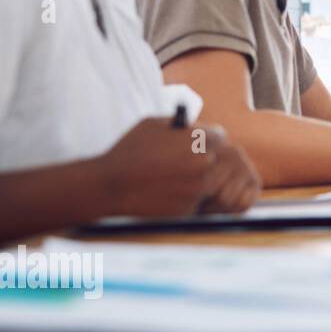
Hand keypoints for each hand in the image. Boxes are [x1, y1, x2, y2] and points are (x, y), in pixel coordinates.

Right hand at [95, 118, 260, 217]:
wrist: (111, 186)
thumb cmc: (128, 151)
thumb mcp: (153, 124)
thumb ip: (180, 124)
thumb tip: (195, 126)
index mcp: (199, 139)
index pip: (219, 136)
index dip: (207, 140)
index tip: (200, 145)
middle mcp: (206, 162)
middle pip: (217, 160)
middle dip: (203, 161)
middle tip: (188, 163)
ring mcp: (200, 187)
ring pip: (208, 181)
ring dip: (196, 180)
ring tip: (173, 178)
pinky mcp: (192, 207)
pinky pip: (195, 200)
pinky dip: (184, 197)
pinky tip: (166, 192)